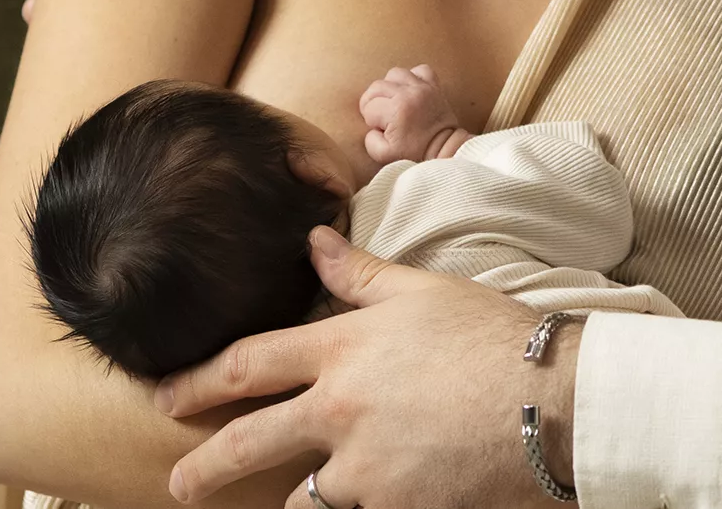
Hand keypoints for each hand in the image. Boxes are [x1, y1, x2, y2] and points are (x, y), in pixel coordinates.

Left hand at [158, 226, 576, 507]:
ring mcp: (365, 470)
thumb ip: (362, 273)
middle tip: (177, 484)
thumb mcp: (425, 291)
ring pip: (306, 499)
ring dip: (301, 503)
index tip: (165, 394)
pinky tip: (385, 498)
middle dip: (203, 468)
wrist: (556, 402)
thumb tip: (314, 239)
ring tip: (305, 503)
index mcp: (342, 350)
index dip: (197, 379)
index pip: (248, 363)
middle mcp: (339, 412)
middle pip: (247, 444)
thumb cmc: (495, 338)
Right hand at [359, 65, 472, 163]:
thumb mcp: (384, 155)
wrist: (445, 148)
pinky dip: (412, 77)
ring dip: (389, 87)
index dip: (370, 120)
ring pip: (394, 74)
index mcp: (396, 110)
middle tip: (379, 115)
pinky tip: (409, 91)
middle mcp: (408, 93)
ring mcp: (422, 86)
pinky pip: (419, 70)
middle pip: (376, 87)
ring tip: (392, 101)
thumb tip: (372, 127)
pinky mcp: (433, 85)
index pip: (370, 107)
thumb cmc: (416, 153)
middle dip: (372, 102)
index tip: (380, 129)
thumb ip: (370, 141)